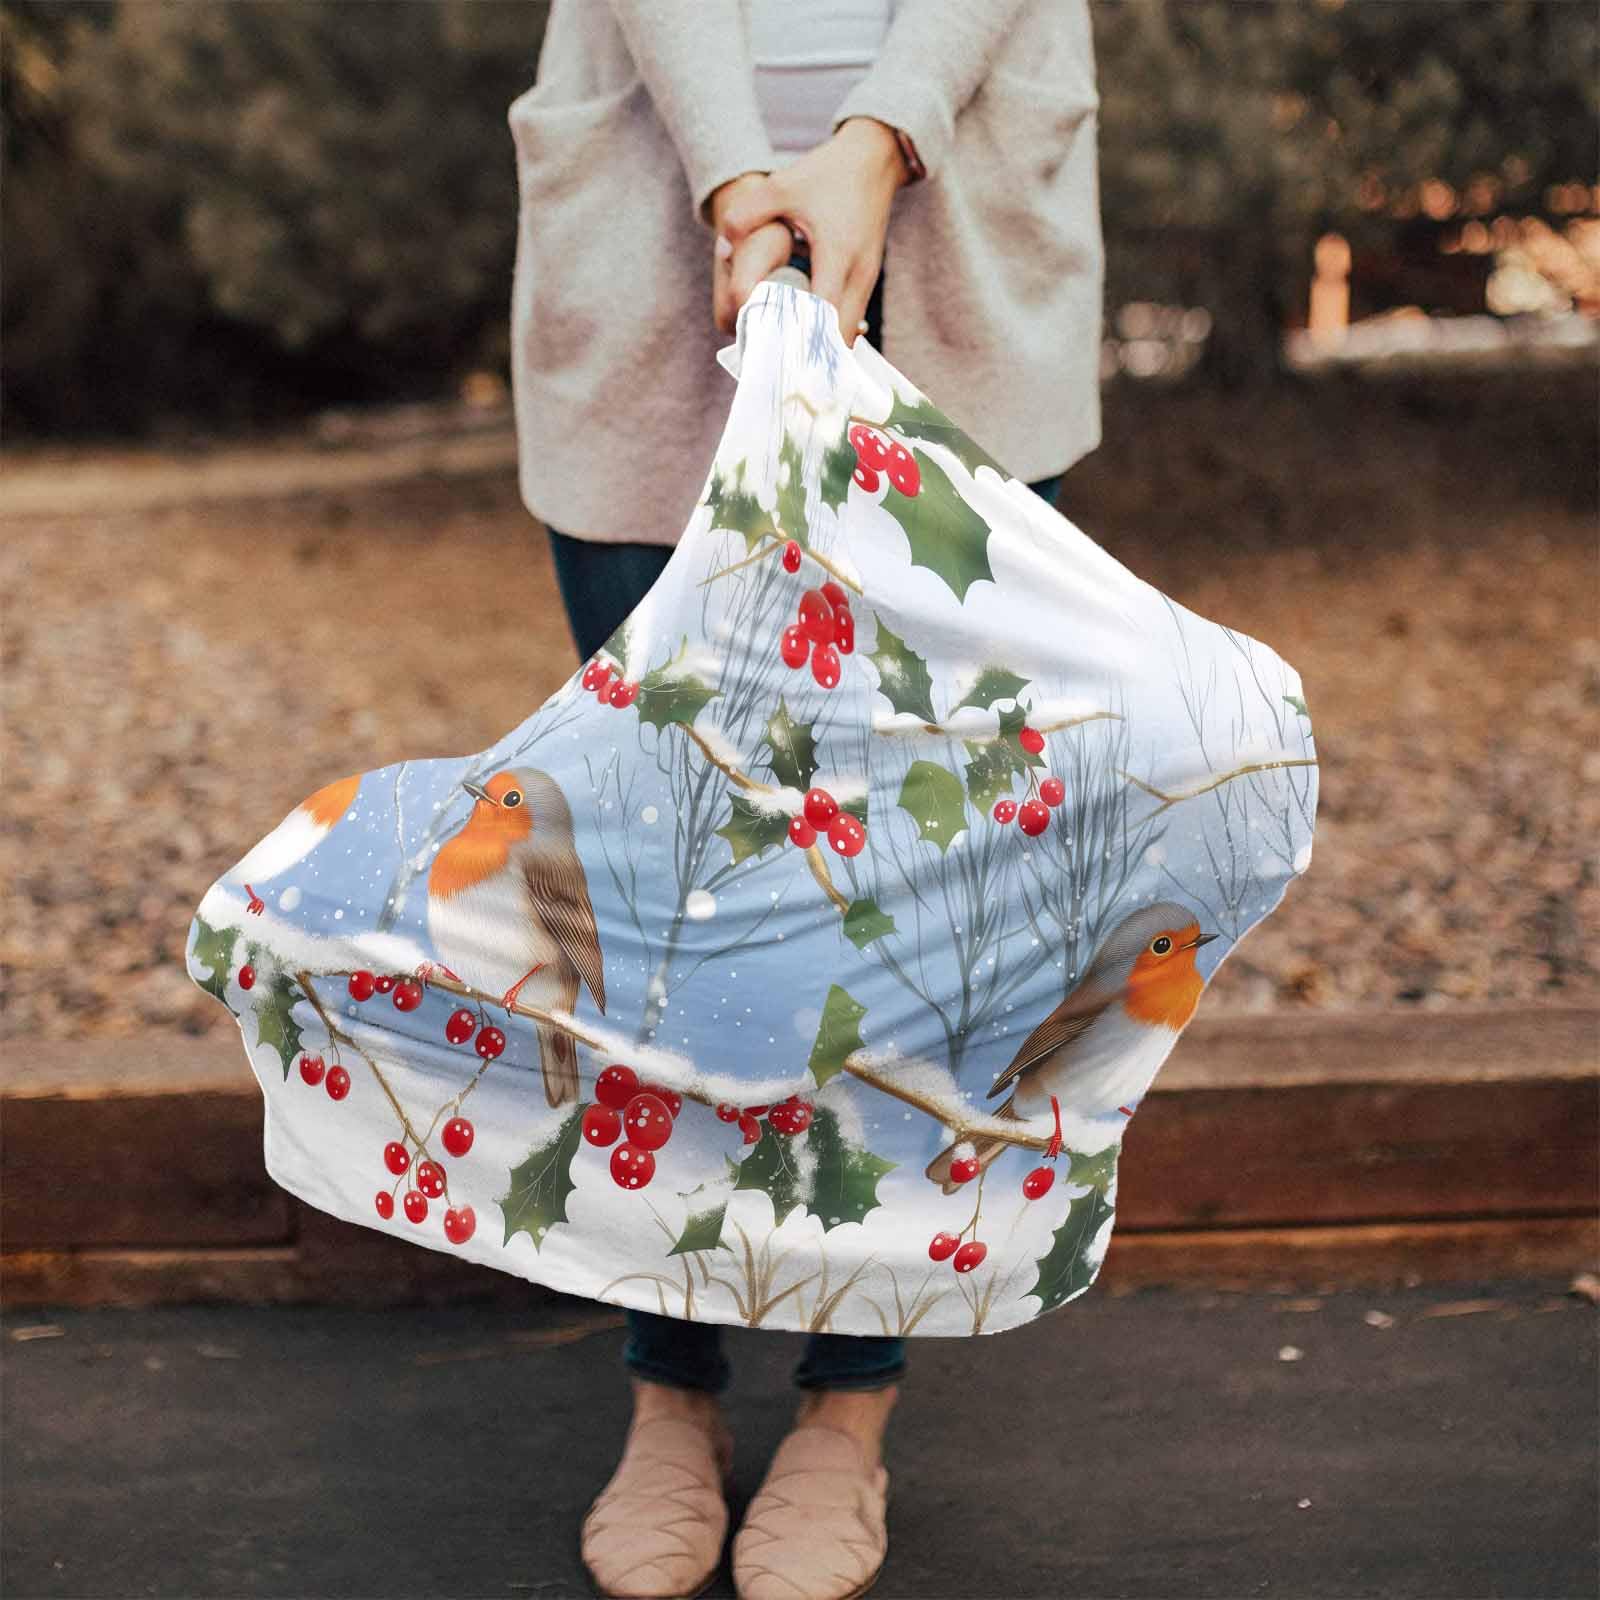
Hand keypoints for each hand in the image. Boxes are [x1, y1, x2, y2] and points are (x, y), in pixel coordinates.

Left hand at [715, 119, 908, 342]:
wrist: (873, 158)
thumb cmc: (828, 173)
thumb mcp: (782, 186)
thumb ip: (746, 214)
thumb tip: (722, 248)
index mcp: (838, 255)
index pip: (823, 317)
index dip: (800, 340)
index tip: (775, 354)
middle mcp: (859, 274)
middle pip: (839, 337)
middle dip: (810, 353)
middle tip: (776, 361)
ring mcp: (867, 279)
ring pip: (847, 332)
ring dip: (820, 342)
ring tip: (786, 350)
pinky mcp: (867, 279)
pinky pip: (850, 318)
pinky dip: (829, 329)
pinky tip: (803, 329)